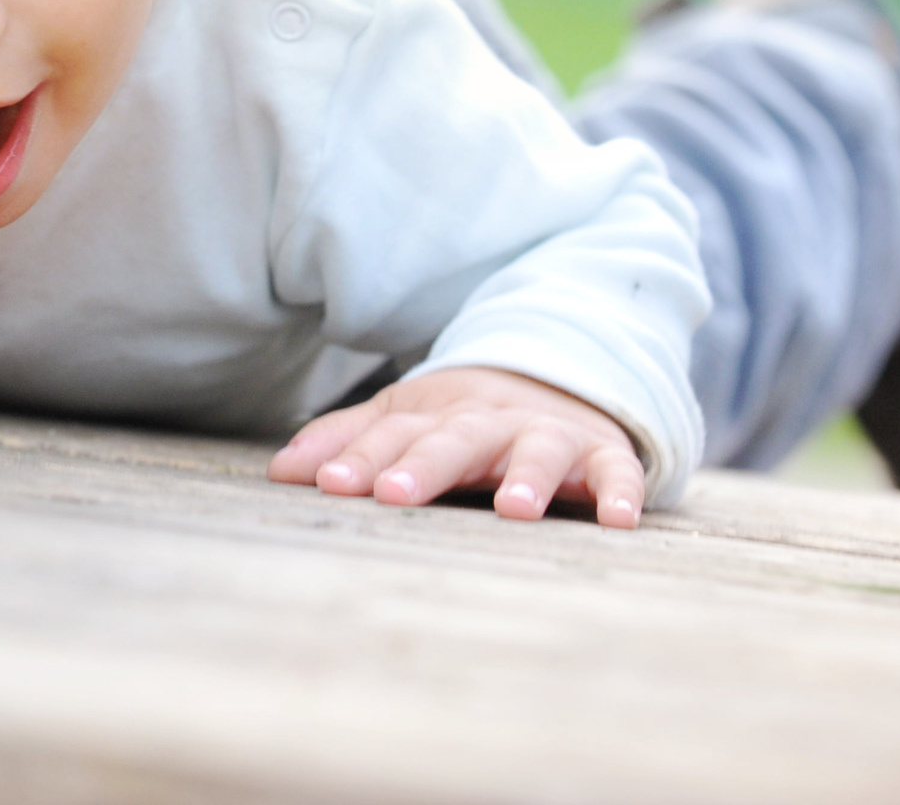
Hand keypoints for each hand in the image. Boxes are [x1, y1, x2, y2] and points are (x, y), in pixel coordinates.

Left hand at [268, 366, 647, 527]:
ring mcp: (547, 435)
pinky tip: (618, 521)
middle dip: (425, 465)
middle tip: (392, 495)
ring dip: (527, 476)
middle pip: (455, 439)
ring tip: (513, 509)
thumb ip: (347, 442)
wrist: (559, 378)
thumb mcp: (406, 420)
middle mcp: (490, 421)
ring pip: (536, 449)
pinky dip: (620, 492)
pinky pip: (615, 471)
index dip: (360, 457)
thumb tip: (279, 471)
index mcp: (437, 414)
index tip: (327, 485)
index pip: (393, 433)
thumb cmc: (466, 420)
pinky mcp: (602, 454)